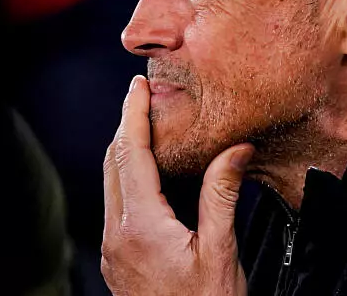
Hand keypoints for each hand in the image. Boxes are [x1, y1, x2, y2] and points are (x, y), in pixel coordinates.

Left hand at [101, 75, 254, 294]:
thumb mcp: (220, 251)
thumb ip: (222, 195)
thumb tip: (236, 149)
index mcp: (140, 226)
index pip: (130, 154)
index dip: (133, 115)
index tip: (138, 86)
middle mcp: (118, 234)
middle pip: (112, 163)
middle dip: (126, 126)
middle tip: (143, 98)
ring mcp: (113, 249)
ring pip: (110, 183)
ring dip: (124, 151)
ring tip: (146, 127)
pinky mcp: (117, 260)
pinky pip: (115, 205)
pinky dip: (127, 178)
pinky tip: (148, 174)